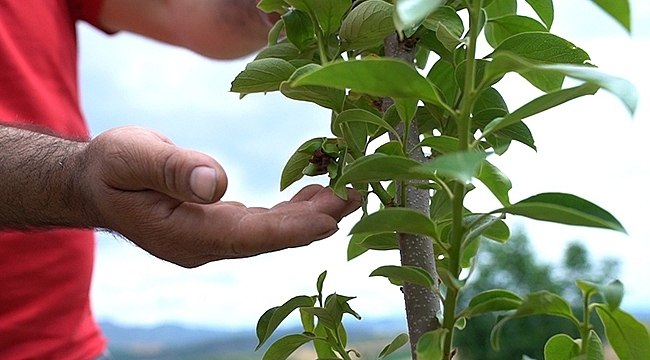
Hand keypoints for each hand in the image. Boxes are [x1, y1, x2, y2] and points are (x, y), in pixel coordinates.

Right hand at [81, 126, 360, 266]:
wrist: (95, 184)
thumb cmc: (110, 168)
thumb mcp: (131, 157)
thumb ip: (171, 170)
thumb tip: (217, 183)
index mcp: (186, 235)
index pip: (250, 236)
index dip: (293, 228)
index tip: (332, 217)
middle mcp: (204, 245)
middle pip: (269, 237)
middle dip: (314, 220)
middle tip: (357, 195)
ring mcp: (211, 240)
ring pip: (269, 232)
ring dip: (308, 215)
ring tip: (345, 192)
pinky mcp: (216, 227)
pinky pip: (261, 224)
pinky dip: (289, 211)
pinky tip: (312, 196)